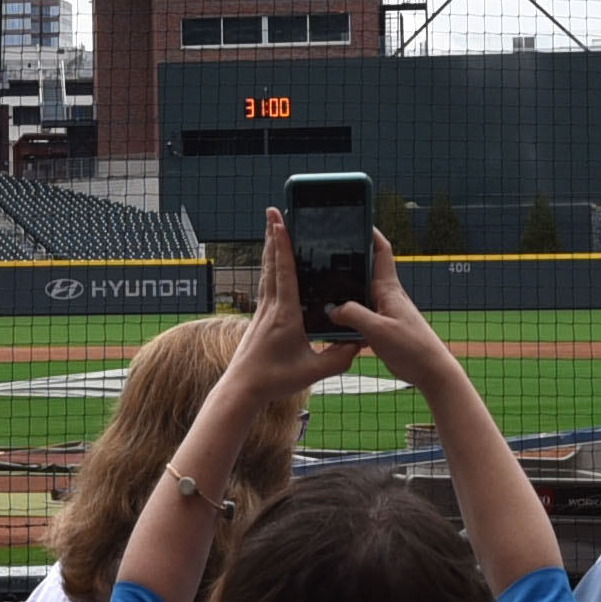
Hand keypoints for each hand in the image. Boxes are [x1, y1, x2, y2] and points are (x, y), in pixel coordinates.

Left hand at [226, 209, 362, 418]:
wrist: (242, 389)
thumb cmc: (274, 380)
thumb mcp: (313, 371)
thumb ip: (338, 357)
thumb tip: (358, 343)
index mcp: (284, 314)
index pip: (284, 271)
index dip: (283, 244)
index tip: (279, 220)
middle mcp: (270, 307)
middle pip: (272, 264)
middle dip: (274, 236)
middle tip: (273, 212)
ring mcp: (262, 312)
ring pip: (266, 273)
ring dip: (271, 249)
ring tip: (273, 229)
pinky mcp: (259, 319)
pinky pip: (266, 285)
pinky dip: (270, 268)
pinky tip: (273, 266)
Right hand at [319, 230, 453, 384]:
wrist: (431, 371)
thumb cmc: (412, 347)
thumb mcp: (378, 330)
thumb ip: (353, 315)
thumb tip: (332, 309)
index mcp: (388, 289)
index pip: (380, 251)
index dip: (370, 233)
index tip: (356, 220)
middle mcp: (386, 296)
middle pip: (364, 271)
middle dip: (347, 262)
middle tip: (324, 254)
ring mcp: (384, 312)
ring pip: (359, 296)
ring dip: (344, 293)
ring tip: (322, 289)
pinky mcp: (381, 328)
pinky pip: (359, 316)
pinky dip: (346, 317)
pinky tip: (333, 324)